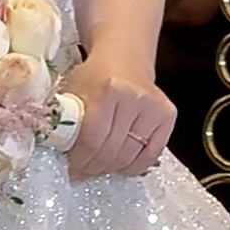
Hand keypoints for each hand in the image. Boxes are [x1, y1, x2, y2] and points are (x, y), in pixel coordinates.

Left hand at [61, 55, 175, 179]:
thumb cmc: (95, 76)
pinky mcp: (168, 116)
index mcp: (107, 89)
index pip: (92, 139)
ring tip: (97, 168)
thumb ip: (66, 119)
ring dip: (111, 168)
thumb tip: (61, 154)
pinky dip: (132, 167)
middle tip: (83, 172)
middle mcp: (134, 98)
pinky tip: (118, 166)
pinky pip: (150, 156)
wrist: (124, 57)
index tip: (71, 169)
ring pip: (130, 156)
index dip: (80, 160)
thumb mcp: (74, 90)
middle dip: (93, 167)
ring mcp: (154, 108)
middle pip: (111, 150)